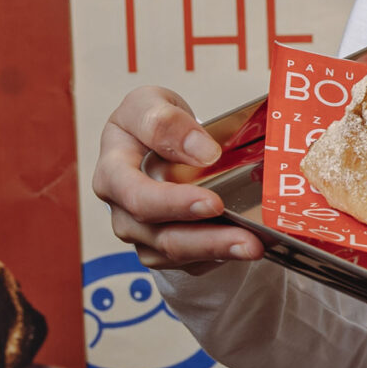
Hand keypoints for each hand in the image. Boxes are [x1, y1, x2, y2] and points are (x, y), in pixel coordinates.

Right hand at [93, 85, 261, 270]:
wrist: (157, 141)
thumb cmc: (152, 123)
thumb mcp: (152, 104)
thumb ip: (168, 122)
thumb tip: (202, 152)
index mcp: (112, 171)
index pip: (135, 193)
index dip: (172, 203)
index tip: (213, 203)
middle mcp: (121, 209)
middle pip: (157, 234)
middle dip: (205, 239)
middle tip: (246, 238)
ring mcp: (140, 233)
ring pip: (174, 253)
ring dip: (216, 253)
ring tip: (254, 248)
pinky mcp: (161, 249)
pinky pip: (188, 263)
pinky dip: (217, 258)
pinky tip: (243, 248)